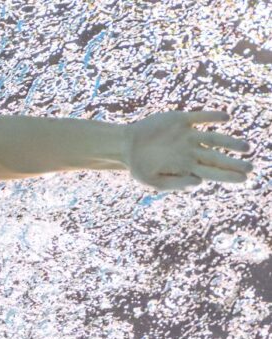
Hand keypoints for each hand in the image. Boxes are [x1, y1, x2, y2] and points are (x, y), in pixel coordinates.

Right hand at [124, 110, 252, 190]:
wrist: (125, 144)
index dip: (229, 175)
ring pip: (215, 138)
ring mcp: (188, 135)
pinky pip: (201, 117)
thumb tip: (200, 182)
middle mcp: (192, 151)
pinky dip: (212, 117)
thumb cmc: (138, 166)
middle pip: (218, 157)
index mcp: (187, 167)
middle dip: (234, 162)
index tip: (244, 178)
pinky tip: (225, 118)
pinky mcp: (181, 119)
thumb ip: (175, 183)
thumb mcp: (152, 181)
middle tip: (251, 167)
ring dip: (230, 142)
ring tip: (245, 147)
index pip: (213, 172)